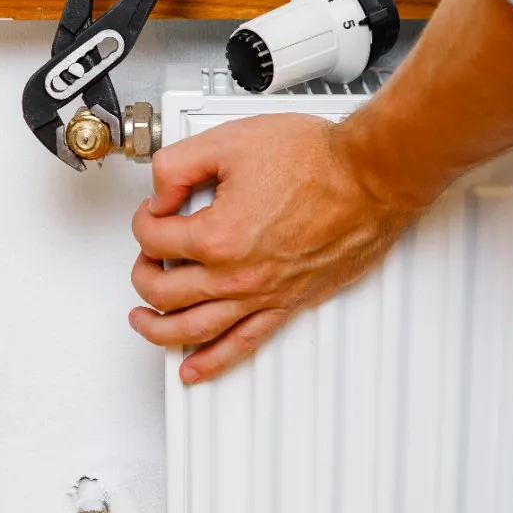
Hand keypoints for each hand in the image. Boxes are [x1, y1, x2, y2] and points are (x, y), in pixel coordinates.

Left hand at [129, 113, 421, 383]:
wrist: (369, 179)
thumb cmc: (316, 160)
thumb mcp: (228, 142)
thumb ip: (177, 167)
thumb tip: (158, 195)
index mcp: (216, 236)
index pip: (153, 240)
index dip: (144, 221)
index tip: (153, 213)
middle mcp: (236, 276)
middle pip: (162, 291)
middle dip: (143, 273)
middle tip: (146, 260)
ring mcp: (261, 295)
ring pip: (191, 330)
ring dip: (157, 330)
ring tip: (144, 320)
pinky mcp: (287, 304)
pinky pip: (241, 345)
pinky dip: (211, 363)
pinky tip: (194, 370)